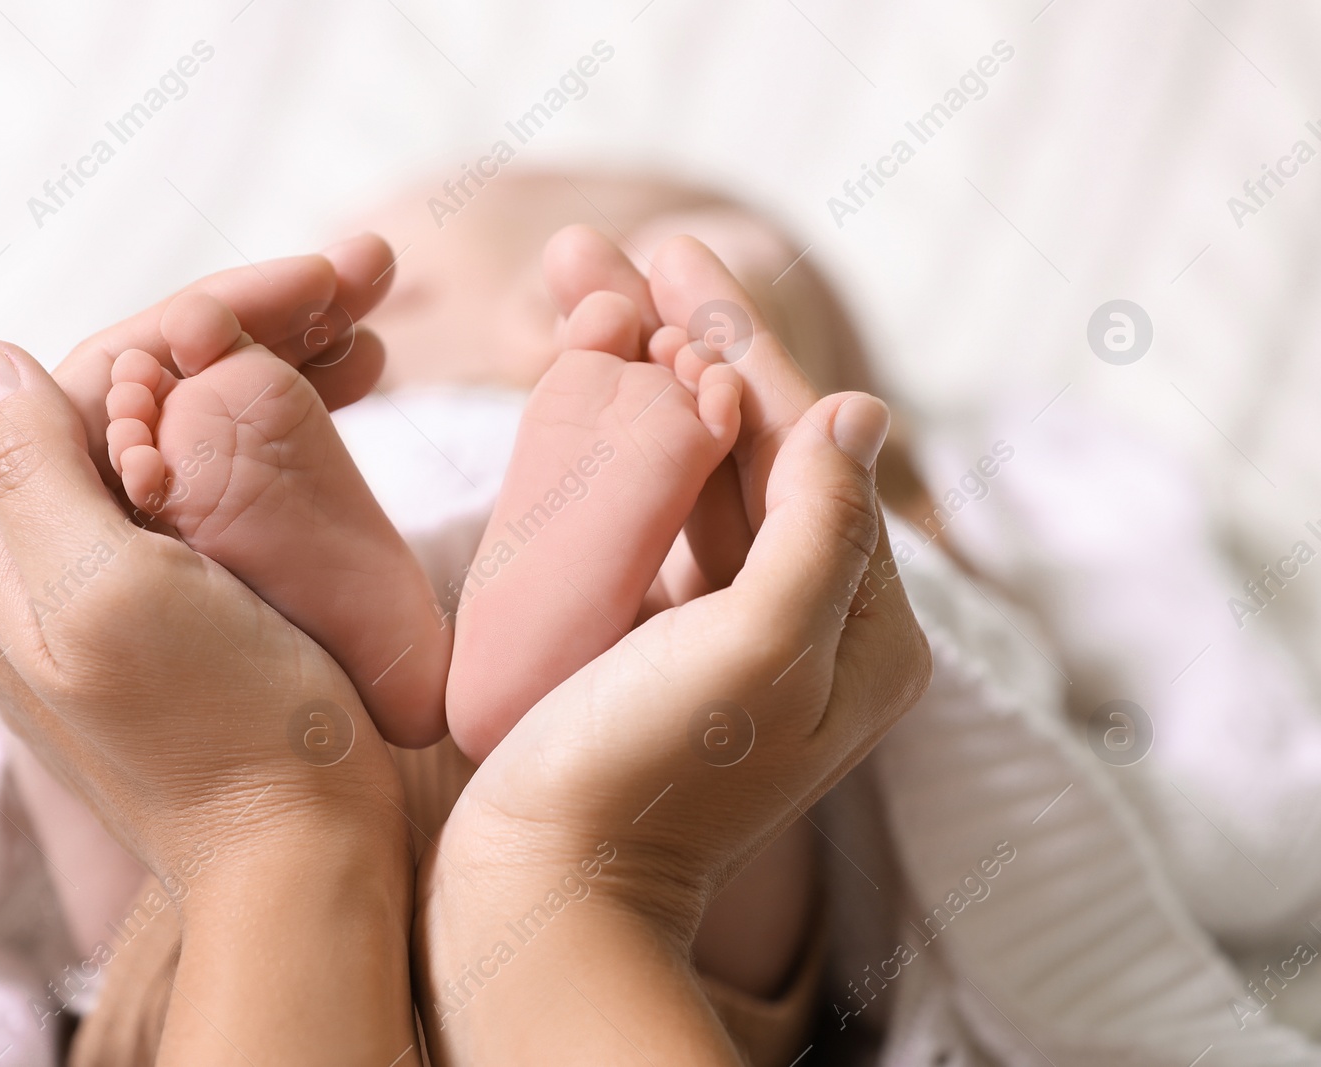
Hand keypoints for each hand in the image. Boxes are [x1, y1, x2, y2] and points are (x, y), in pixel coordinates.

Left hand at [0, 239, 419, 1064]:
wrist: (299, 856)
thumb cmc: (225, 732)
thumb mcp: (109, 594)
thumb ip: (30, 470)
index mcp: (3, 545)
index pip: (103, 375)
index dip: (217, 312)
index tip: (331, 276)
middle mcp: (37, 559)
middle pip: (145, 397)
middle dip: (257, 330)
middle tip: (371, 283)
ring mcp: (106, 587)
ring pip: (184, 434)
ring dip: (275, 372)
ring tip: (374, 340)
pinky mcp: (170, 612)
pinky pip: (210, 488)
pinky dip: (273, 436)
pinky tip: (335, 412)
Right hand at [416, 231, 930, 1063]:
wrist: (547, 887)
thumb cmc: (650, 777)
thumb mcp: (760, 649)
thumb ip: (821, 526)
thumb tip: (860, 411)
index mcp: (863, 627)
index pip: (811, 450)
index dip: (745, 346)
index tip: (685, 259)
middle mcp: (809, 620)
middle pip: (748, 447)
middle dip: (680, 343)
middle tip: (618, 251)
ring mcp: (731, 627)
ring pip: (692, 471)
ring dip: (638, 378)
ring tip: (581, 290)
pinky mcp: (660, 639)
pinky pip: (649, 518)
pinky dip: (615, 446)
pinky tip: (579, 386)